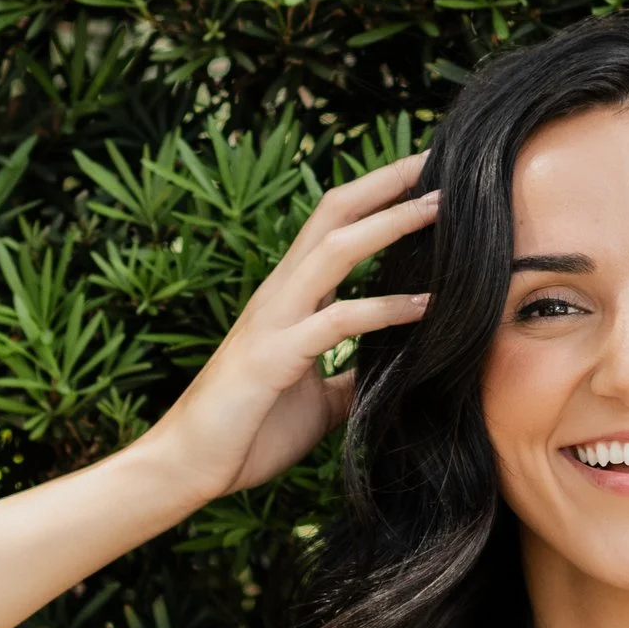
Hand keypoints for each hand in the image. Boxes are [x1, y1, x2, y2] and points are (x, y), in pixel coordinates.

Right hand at [144, 152, 438, 503]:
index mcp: (288, 298)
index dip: (379, 195)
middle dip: (386, 182)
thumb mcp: (318, 399)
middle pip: (333, 212)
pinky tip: (426, 305)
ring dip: (390, 223)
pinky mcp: (273, 357)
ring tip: (440, 208)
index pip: (335, 225)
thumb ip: (352, 373)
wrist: (187, 468)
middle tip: (440, 159)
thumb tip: (398, 369)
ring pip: (334, 249)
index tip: (428, 175)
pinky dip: (384, 307)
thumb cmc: (247, 432)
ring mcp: (273, 320)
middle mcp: (279, 294)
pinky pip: (336, 321)